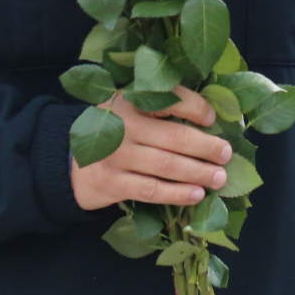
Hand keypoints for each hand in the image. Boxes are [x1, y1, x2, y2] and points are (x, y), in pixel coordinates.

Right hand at [69, 87, 231, 209]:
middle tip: (226, 155)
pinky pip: (152, 190)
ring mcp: (116, 156)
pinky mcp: (112, 183)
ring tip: (218, 178)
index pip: (170, 99)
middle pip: (174, 137)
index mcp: (131, 100)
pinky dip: (177, 194)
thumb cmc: (113, 134)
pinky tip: (195, 195)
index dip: (196, 108)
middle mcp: (123, 126)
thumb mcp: (129, 111)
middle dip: (206, 147)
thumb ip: (160, 109)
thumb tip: (210, 120)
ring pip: (167, 166)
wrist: (68, 164)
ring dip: (198, 173)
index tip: (213, 120)